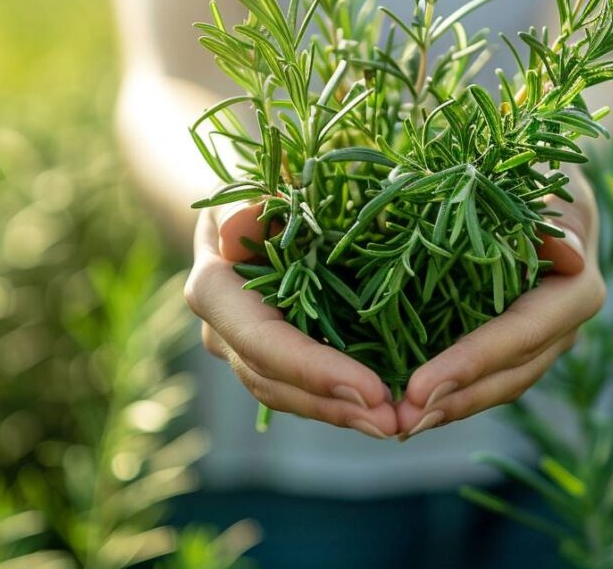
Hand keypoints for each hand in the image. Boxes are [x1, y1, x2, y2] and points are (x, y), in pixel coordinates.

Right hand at [184, 201, 398, 438]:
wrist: (244, 212)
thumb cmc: (253, 191)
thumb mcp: (247, 187)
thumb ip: (246, 206)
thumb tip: (247, 224)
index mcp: (215, 292)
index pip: (264, 343)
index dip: (316, 371)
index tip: (371, 390)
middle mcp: (224, 334)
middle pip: (276, 383)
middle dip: (334, 406)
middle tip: (394, 422)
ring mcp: (246, 352)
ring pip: (290, 396)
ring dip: (342, 415)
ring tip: (397, 425)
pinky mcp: (276, 359)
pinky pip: (306, 390)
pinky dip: (344, 403)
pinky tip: (386, 412)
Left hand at [394, 170, 604, 439]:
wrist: (549, 179)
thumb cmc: (543, 172)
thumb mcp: (551, 183)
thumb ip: (556, 217)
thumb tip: (569, 252)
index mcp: (576, 291)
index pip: (520, 335)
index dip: (471, 363)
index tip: (420, 388)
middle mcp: (562, 327)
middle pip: (509, 375)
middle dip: (454, 400)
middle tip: (399, 419)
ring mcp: (540, 342)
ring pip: (497, 387)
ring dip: (449, 408)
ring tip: (397, 425)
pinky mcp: (514, 345)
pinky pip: (484, 378)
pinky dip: (450, 394)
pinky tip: (408, 409)